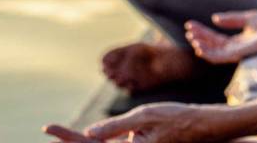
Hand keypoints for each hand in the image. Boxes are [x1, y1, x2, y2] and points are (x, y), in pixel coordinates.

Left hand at [43, 102, 227, 142]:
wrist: (208, 127)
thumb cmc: (179, 118)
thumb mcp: (146, 116)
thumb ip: (116, 127)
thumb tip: (89, 134)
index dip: (67, 136)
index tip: (48, 128)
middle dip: (73, 141)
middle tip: (51, 131)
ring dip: (90, 142)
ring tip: (67, 134)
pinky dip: (107, 141)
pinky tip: (98, 135)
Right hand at [185, 10, 256, 63]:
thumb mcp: (248, 18)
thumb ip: (231, 19)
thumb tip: (214, 18)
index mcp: (236, 42)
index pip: (215, 38)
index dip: (202, 31)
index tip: (190, 24)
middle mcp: (234, 49)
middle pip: (212, 45)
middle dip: (199, 38)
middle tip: (188, 30)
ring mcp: (235, 54)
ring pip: (213, 53)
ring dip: (201, 46)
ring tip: (191, 38)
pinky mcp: (237, 56)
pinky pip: (219, 58)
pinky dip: (208, 54)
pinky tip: (199, 48)